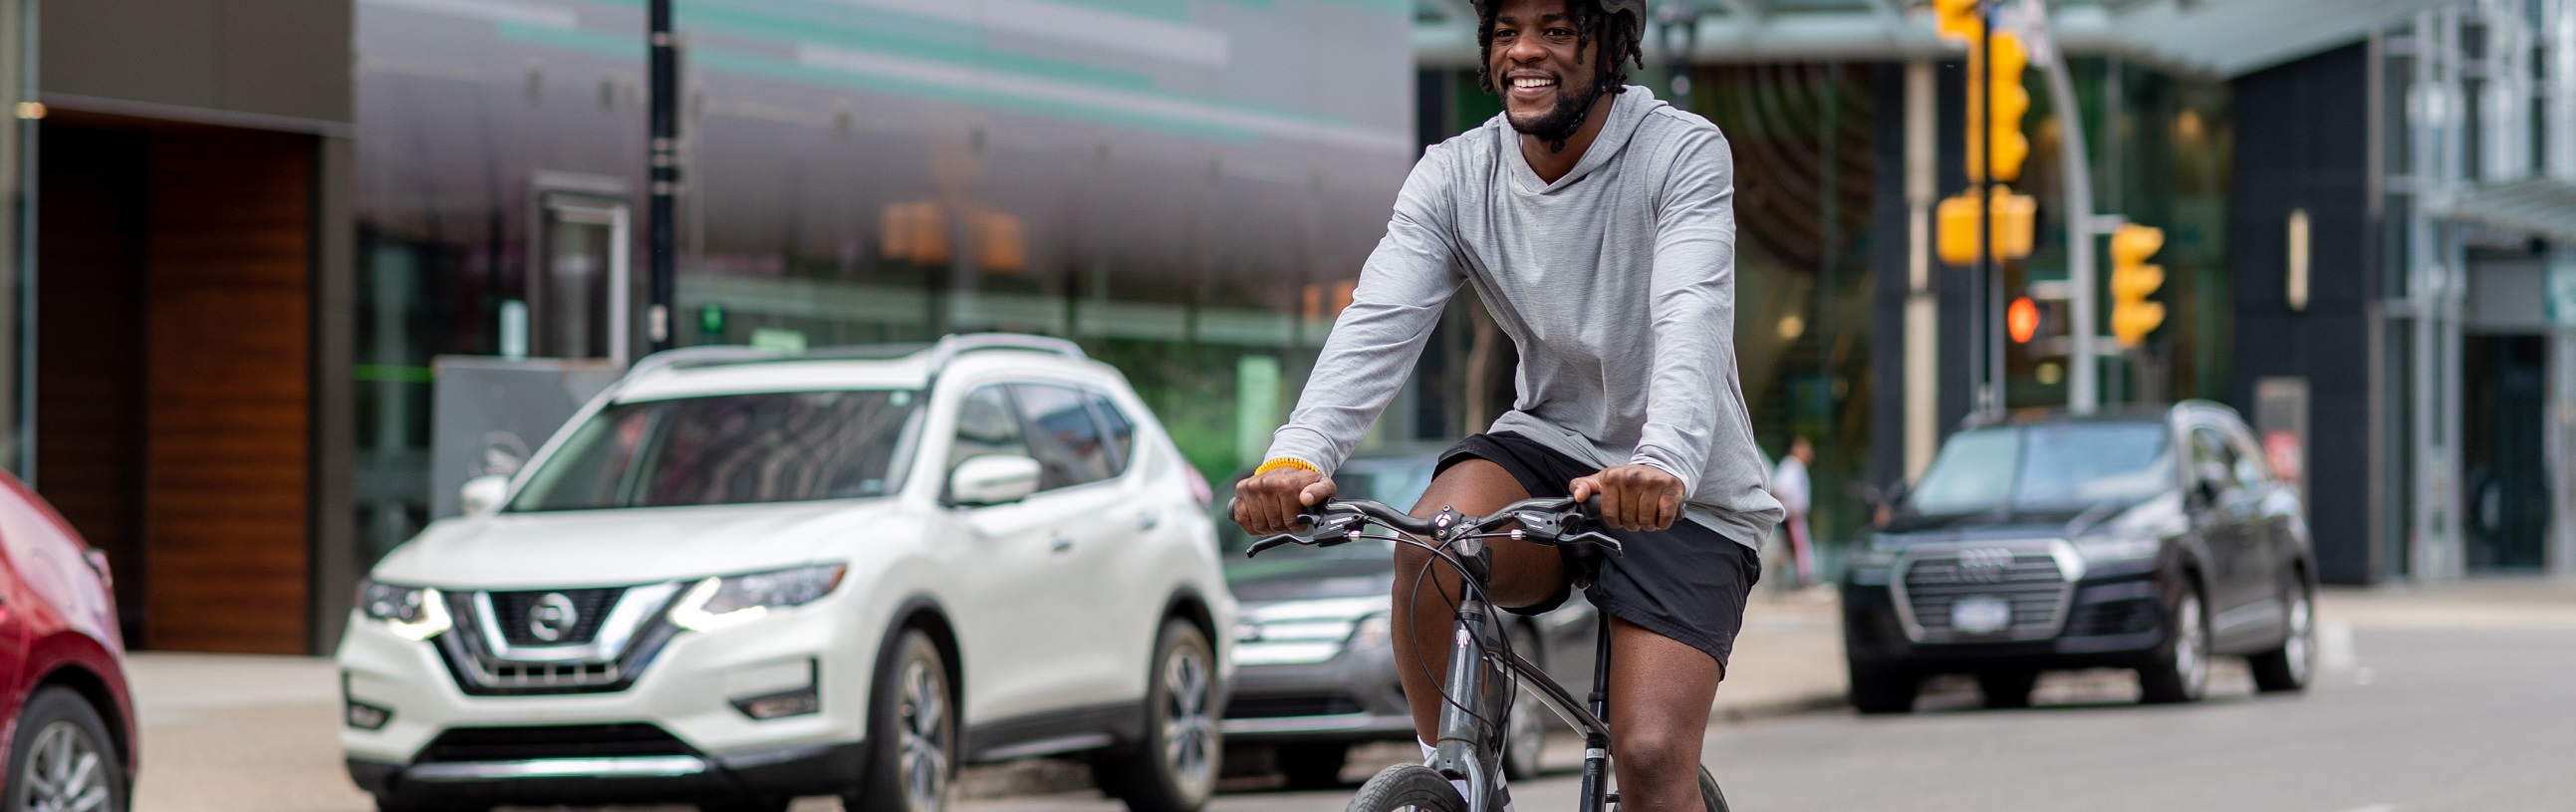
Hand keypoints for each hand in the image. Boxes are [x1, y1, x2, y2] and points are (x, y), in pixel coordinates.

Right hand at [1232, 467, 1336, 535]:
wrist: (1286, 467)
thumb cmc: (1303, 481)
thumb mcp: (1322, 484)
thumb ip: (1321, 491)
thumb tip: (1307, 499)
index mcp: (1287, 484)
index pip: (1290, 521)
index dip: (1297, 526)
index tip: (1300, 523)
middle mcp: (1267, 484)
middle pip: (1275, 525)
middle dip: (1283, 527)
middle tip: (1287, 521)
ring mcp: (1252, 487)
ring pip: (1259, 525)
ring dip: (1269, 528)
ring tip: (1276, 519)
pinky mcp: (1241, 491)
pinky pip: (1243, 520)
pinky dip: (1252, 526)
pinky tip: (1263, 519)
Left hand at [1570, 465, 1684, 531]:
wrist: (1660, 467)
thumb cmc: (1629, 479)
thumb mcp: (1603, 480)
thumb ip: (1583, 486)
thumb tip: (1577, 497)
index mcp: (1612, 477)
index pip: (1610, 515)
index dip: (1616, 521)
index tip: (1621, 515)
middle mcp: (1632, 478)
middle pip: (1629, 520)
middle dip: (1633, 523)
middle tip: (1636, 514)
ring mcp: (1652, 483)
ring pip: (1646, 522)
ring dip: (1648, 524)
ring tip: (1648, 513)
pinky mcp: (1670, 490)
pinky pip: (1664, 520)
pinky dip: (1662, 523)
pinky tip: (1660, 513)